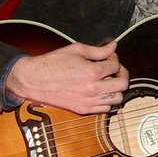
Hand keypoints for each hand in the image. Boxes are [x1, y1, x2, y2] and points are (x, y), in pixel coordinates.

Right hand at [5, 40, 128, 114]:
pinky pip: (105, 109)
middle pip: (123, 84)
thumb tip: (112, 46)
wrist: (34, 80)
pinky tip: (100, 91)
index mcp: (91, 72)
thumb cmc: (51, 64)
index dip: (115, 57)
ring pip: (117, 99)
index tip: (109, 55)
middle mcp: (92, 89)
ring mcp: (88, 101)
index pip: (115, 64)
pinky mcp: (83, 110)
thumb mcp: (75, 50)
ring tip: (108, 81)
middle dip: (122, 73)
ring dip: (116, 89)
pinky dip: (107, 100)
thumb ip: (97, 50)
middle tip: (115, 68)